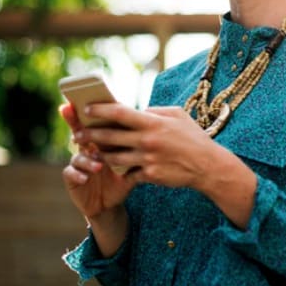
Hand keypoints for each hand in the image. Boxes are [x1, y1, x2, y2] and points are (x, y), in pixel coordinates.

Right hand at [59, 103, 134, 218]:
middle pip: (79, 132)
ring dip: (87, 159)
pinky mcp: (72, 178)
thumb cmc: (122, 178)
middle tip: (77, 119)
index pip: (95, 123)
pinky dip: (77, 174)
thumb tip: (152, 126)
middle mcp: (87, 149)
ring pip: (78, 155)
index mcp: (101, 142)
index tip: (84, 100)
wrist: (110, 203)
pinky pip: (70, 173)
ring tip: (98, 165)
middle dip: (75, 124)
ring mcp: (78, 163)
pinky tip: (85, 177)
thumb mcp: (131, 162)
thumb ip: (137, 146)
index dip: (87, 111)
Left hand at [72, 103, 216, 188]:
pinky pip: (128, 173)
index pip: (119, 113)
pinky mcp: (149, 176)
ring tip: (91, 152)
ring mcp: (147, 159)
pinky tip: (115, 169)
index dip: (100, 110)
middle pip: (109, 136)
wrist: (207, 166)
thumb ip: (155, 112)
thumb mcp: (178, 115)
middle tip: (77, 134)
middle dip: (90, 134)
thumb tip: (138, 110)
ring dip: (100, 155)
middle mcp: (147, 140)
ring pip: (113, 157)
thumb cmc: (193, 137)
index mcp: (153, 123)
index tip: (86, 109)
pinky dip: (121, 170)